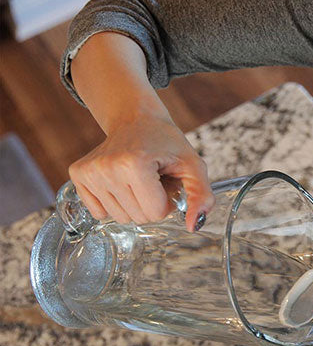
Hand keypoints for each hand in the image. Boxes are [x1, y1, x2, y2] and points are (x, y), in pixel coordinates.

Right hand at [68, 113, 214, 232]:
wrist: (136, 120)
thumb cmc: (166, 142)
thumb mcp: (193, 166)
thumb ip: (202, 196)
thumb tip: (194, 225)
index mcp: (134, 164)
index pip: (156, 213)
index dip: (167, 201)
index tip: (166, 180)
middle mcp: (107, 168)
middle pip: (139, 217)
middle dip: (152, 203)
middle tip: (153, 178)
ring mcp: (90, 171)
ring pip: (121, 218)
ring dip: (134, 203)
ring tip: (139, 179)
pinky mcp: (78, 174)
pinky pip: (99, 212)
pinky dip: (115, 202)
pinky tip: (120, 182)